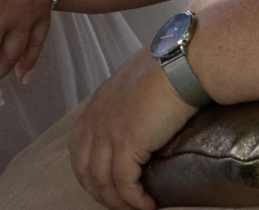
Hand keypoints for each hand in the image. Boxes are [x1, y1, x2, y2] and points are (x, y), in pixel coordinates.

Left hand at [70, 49, 199, 209]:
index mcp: (96, 104)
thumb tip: (140, 113)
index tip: (103, 185)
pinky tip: (147, 206)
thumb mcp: (134, 81)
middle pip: (84, 169)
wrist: (181, 63)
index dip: (88, 172)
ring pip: (102, 181)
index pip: (78, 147)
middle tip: (118, 204)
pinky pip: (124, 183)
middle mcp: (96, 119)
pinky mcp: (127, 144)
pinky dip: (133, 200)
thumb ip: (128, 99)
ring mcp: (108, 132)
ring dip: (117, 202)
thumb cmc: (167, 66)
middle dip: (99, 192)